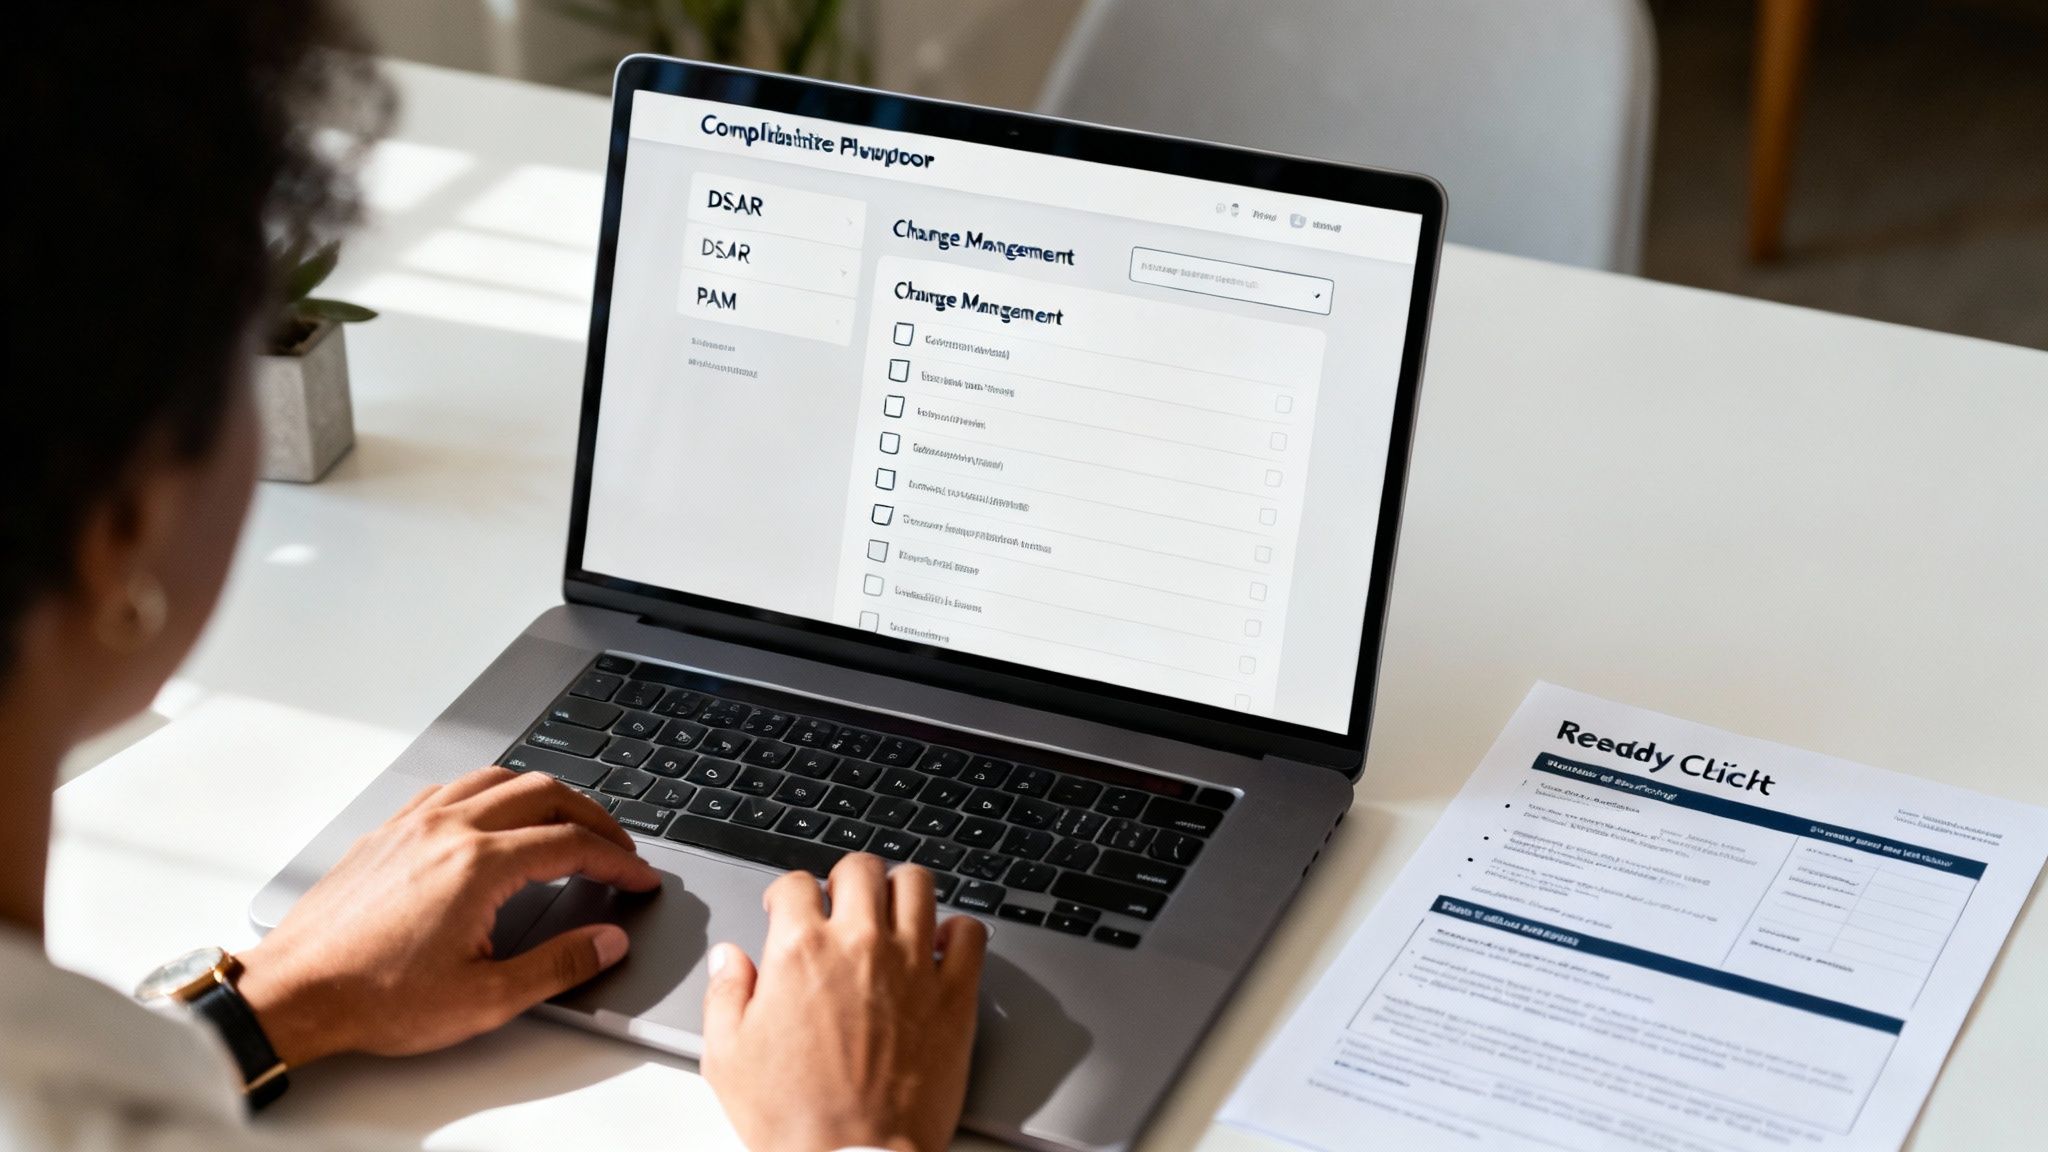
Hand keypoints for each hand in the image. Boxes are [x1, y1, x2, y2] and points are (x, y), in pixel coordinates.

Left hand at [235, 766, 660, 1065]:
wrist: (294, 992)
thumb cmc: (375, 998)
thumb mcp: (483, 999)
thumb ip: (558, 965)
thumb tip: (608, 942)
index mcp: (479, 866)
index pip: (572, 845)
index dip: (618, 861)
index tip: (639, 879)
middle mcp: (449, 830)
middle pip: (545, 795)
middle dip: (593, 817)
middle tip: (617, 846)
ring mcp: (414, 824)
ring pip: (498, 779)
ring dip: (545, 794)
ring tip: (568, 821)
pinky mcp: (387, 832)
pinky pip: (452, 788)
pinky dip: (491, 792)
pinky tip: (494, 816)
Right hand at [702, 855, 988, 1151]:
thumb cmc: (794, 1119)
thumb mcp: (728, 1057)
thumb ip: (725, 994)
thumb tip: (730, 959)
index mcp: (800, 952)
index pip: (795, 883)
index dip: (787, 893)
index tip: (789, 907)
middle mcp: (859, 945)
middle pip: (860, 869)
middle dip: (844, 878)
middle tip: (841, 900)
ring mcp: (913, 965)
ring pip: (917, 884)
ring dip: (900, 889)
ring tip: (891, 909)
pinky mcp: (954, 995)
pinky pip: (970, 933)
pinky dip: (957, 930)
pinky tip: (940, 945)